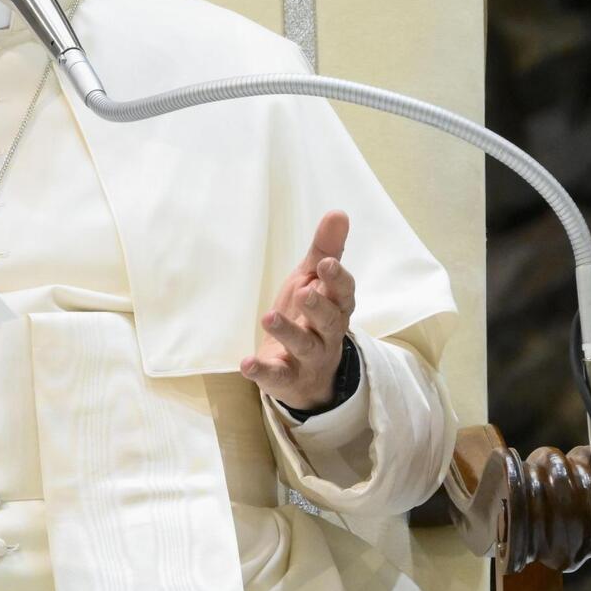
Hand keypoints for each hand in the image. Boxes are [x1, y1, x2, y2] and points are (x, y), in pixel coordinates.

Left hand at [241, 209, 356, 412]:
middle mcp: (328, 333)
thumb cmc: (311, 316)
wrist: (308, 374)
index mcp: (336, 306)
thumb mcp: (314, 281)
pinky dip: (262, 370)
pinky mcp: (287, 378)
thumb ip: (325, 250)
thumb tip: (339, 213)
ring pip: (304, 346)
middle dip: (318, 306)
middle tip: (303, 292)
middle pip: (329, 321)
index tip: (326, 264)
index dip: (337, 279)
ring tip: (268, 317)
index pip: (343, 293)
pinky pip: (277, 376)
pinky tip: (247, 363)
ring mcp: (309, 358)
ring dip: (287, 333)